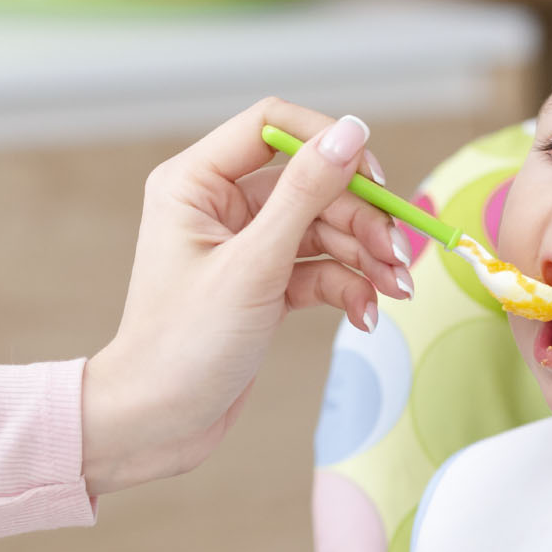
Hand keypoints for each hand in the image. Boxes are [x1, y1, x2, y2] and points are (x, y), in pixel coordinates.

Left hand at [82, 98, 409, 495]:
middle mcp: (218, 204)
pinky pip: (319, 267)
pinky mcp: (264, 285)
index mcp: (195, 182)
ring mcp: (244, 246)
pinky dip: (348, 286)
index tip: (374, 181)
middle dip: (359, 218)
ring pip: (323, 227)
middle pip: (311, 182)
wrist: (156, 425)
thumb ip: (305, 195)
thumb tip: (351, 131)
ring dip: (365, 256)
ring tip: (395, 292)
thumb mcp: (253, 266)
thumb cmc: (183, 346)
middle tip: (396, 255)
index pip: (274, 126)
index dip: (330, 145)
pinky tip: (366, 315)